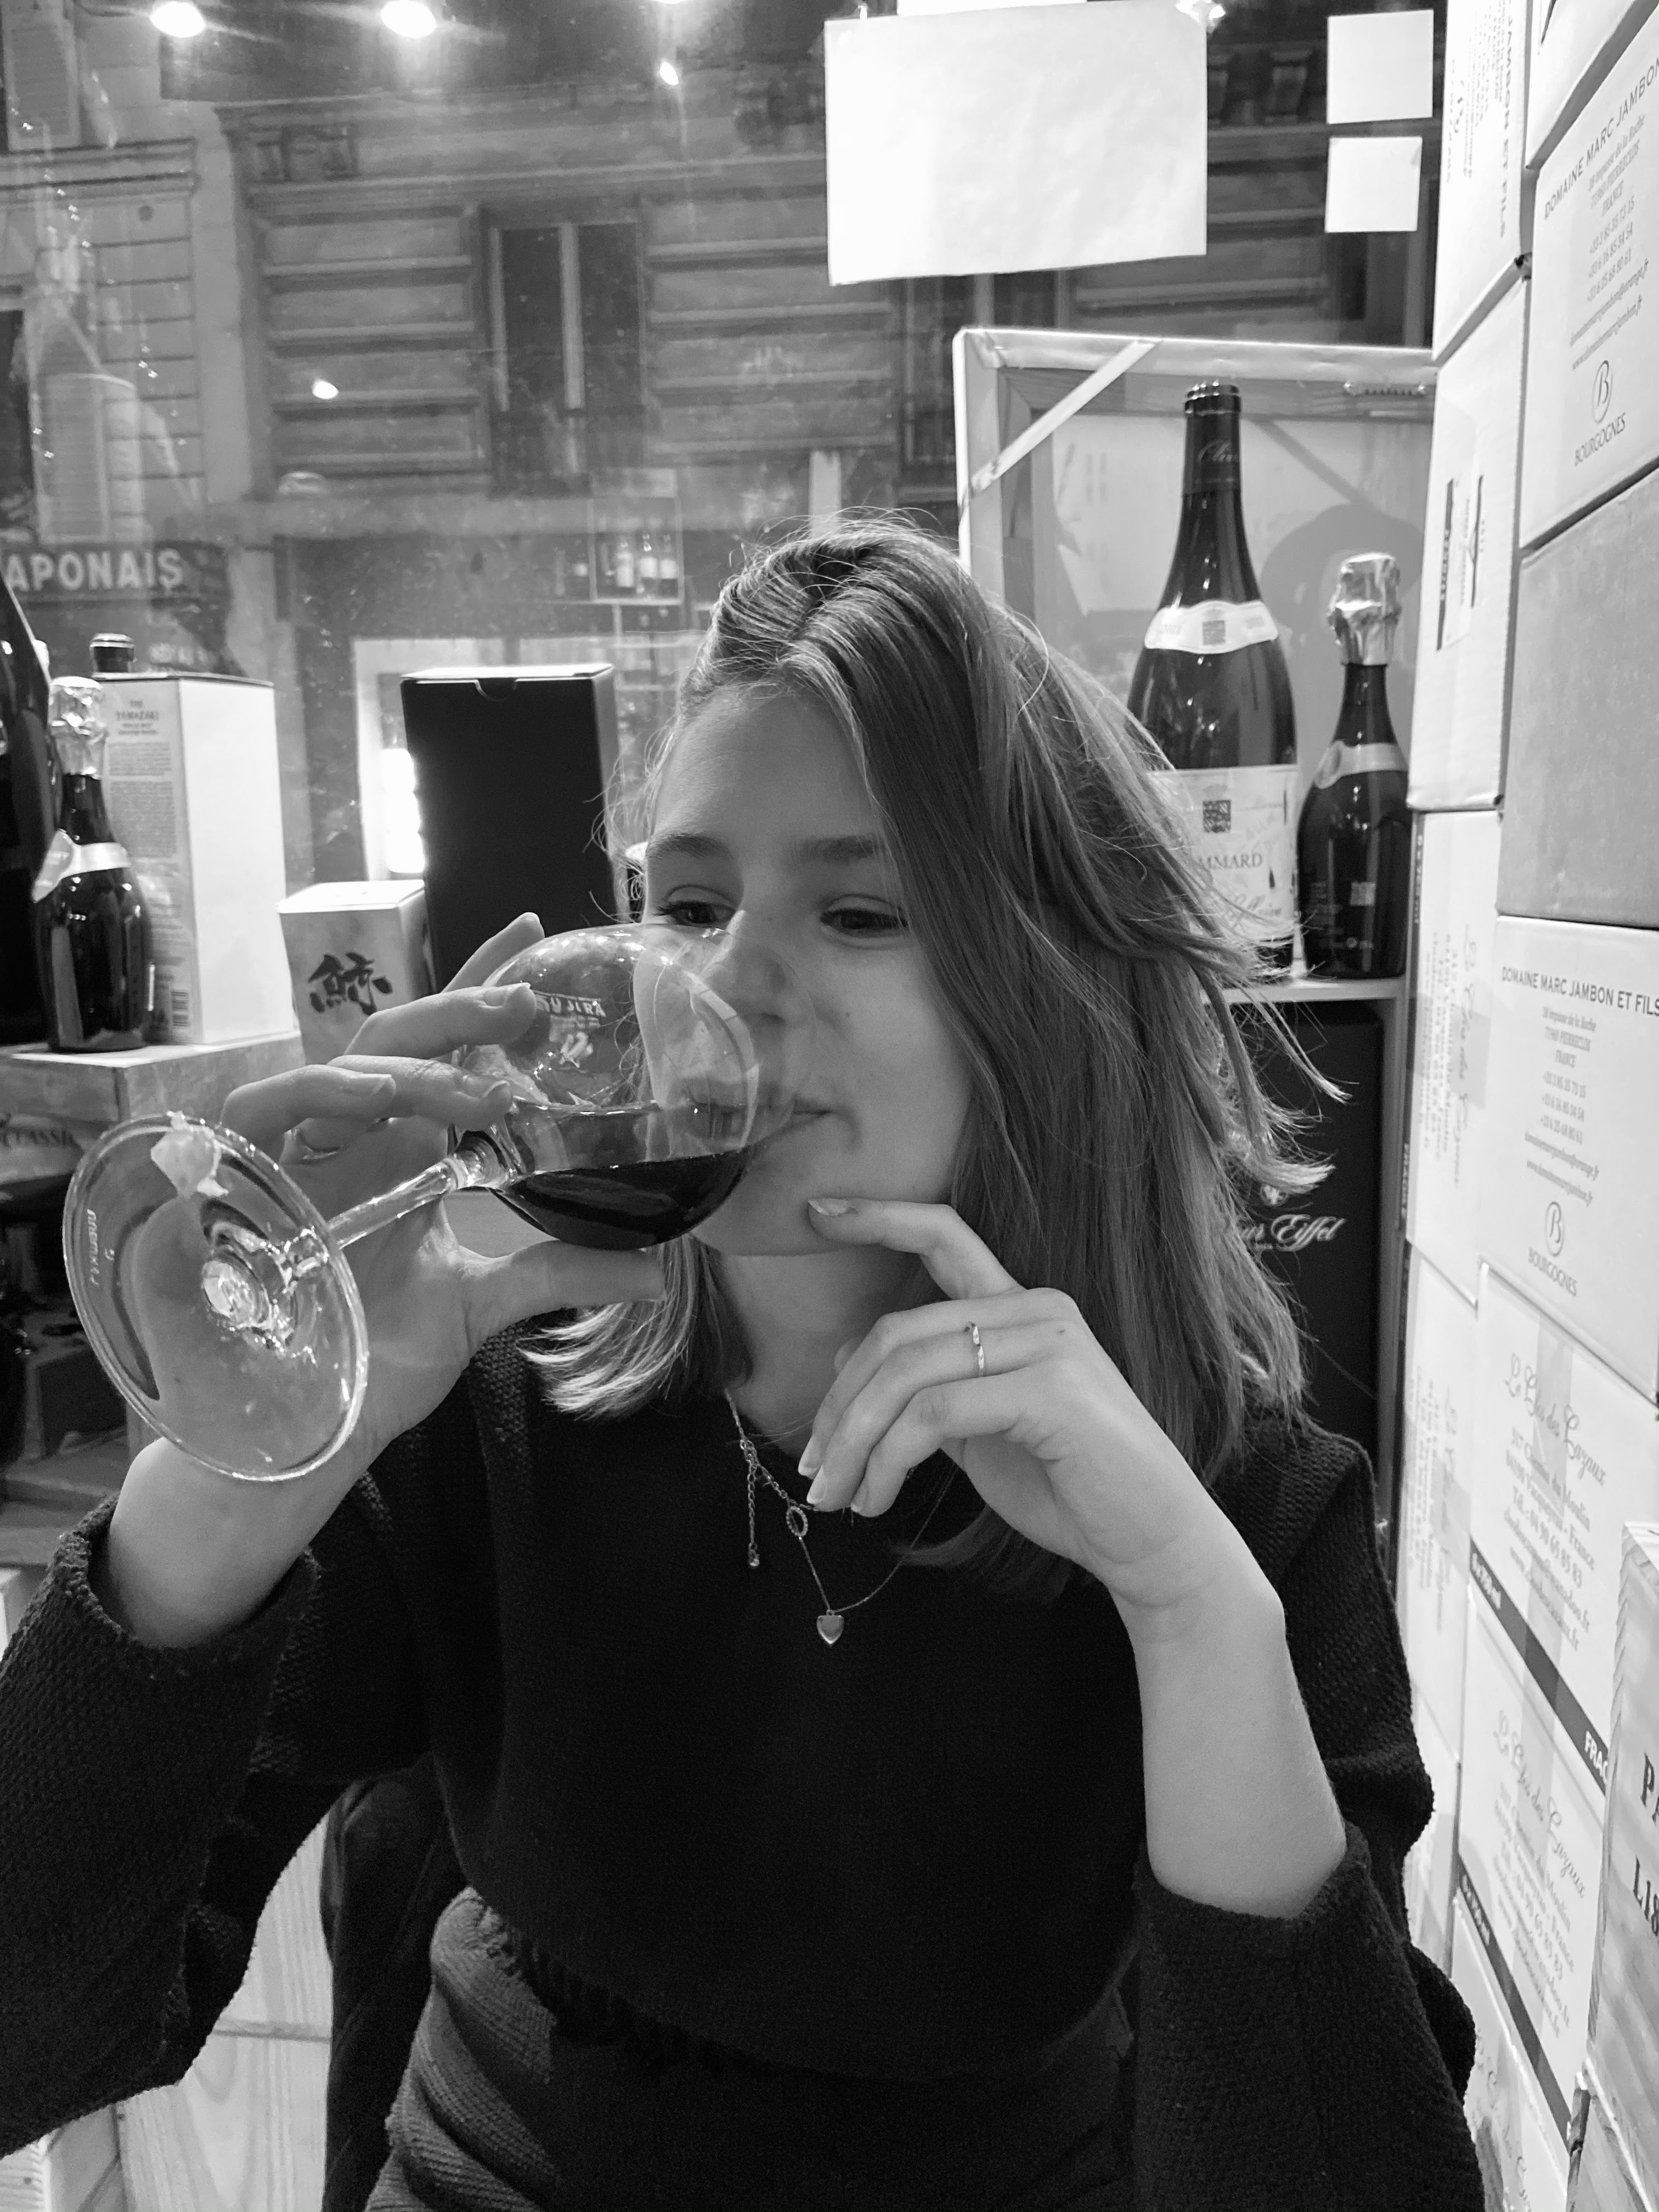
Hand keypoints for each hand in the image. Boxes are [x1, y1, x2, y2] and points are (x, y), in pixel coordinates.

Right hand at [218, 912, 663, 1475]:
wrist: (303, 1433)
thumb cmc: (372, 1360)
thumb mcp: (482, 1308)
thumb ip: (560, 1273)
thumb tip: (655, 1264)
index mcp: (405, 1151)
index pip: (444, 1048)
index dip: (480, 986)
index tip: (536, 933)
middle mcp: (351, 1140)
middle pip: (395, 1038)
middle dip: (457, 1008)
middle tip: (527, 1002)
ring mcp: (297, 1159)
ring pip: (341, 1065)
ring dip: (410, 1065)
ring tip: (479, 1088)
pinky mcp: (244, 1186)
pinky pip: (270, 1110)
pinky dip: (320, 1093)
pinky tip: (372, 1098)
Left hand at [799, 1198, 1262, 1641]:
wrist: (1151, 1541)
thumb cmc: (1069, 1486)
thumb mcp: (979, 1430)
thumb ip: (926, 1388)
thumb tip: (849, 1355)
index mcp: (1022, 1307)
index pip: (945, 1236)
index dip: (881, 1217)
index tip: (816, 1210)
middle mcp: (1037, 1309)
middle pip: (899, 1331)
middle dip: (840, 1402)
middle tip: (813, 1468)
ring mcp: (1048, 1344)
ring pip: (908, 1374)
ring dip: (855, 1441)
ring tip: (836, 1494)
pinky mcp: (1050, 1390)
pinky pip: (934, 1413)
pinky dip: (889, 1459)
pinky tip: (879, 1500)